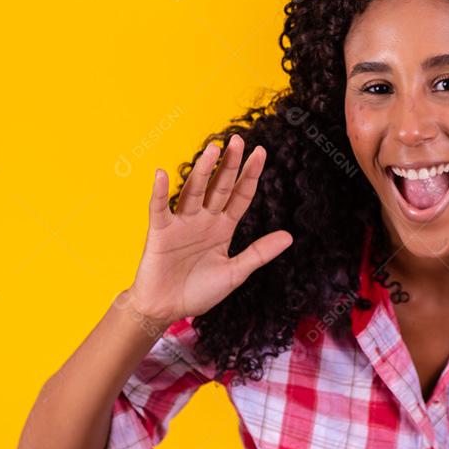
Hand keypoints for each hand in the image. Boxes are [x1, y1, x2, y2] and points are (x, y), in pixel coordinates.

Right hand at [125, 133, 292, 324]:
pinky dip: (160, 192)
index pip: (239, 196)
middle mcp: (203, 220)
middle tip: (238, 140)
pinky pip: (159, 209)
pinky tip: (162, 174)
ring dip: (202, 171)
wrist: (166, 309)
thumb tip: (289, 236)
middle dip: (229, 165)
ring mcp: (181, 223)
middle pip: (219, 187)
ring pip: (194, 191)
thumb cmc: (199, 291)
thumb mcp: (235, 272)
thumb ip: (259, 253)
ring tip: (212, 150)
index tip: (261, 152)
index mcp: (222, 228)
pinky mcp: (160, 233)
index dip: (250, 175)